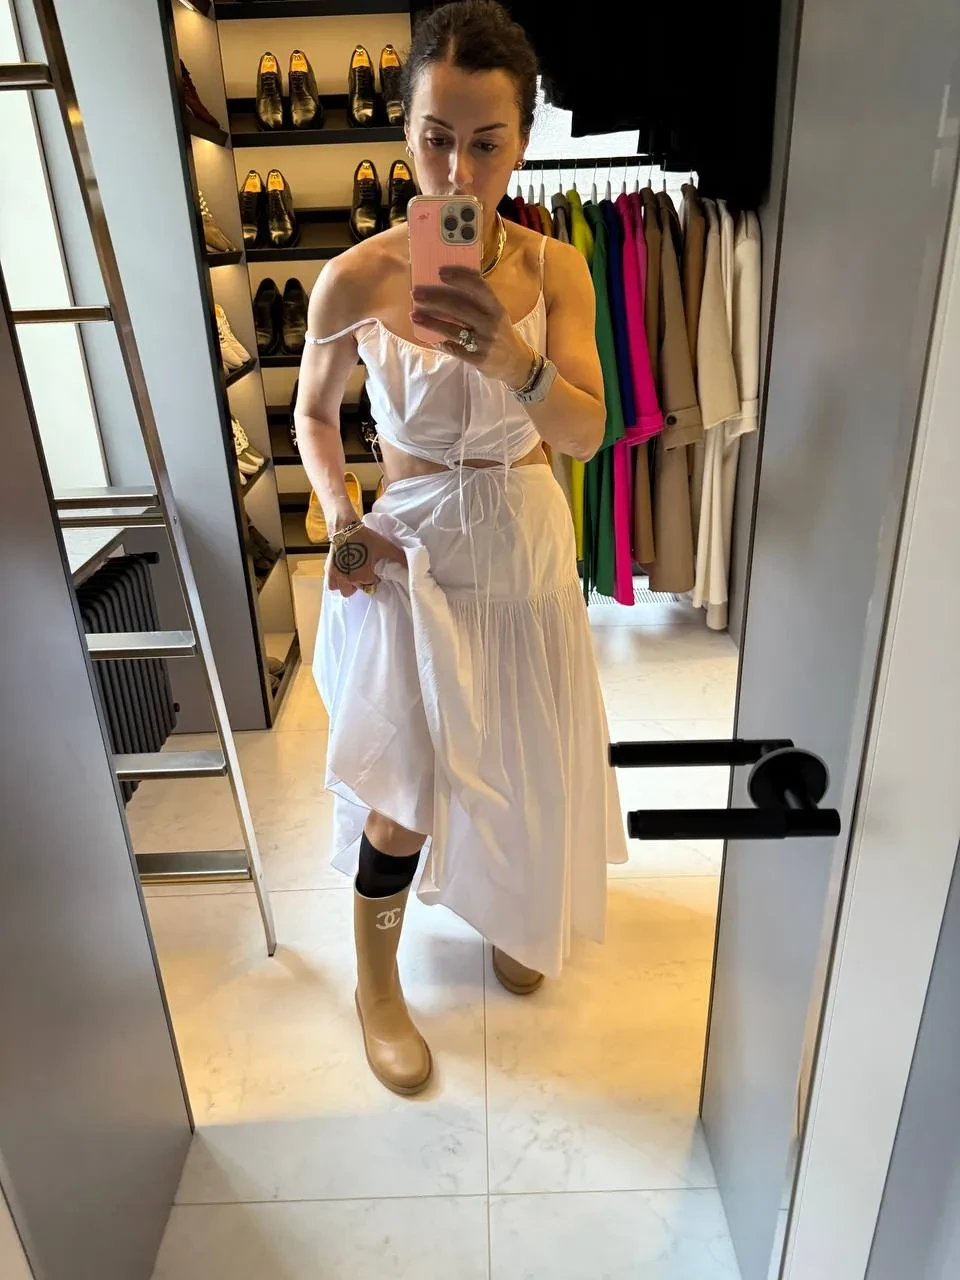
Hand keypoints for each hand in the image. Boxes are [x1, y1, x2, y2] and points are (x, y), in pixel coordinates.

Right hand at [327, 523, 404, 597]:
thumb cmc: (366, 538)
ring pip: (346, 590)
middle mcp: (351, 579)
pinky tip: (342, 574)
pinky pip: (332, 585)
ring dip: (350, 585)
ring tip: (353, 574)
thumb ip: (399, 557)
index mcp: (365, 576)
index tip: (374, 569)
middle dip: (363, 581)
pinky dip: (337, 583)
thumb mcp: (385, 547)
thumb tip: (412, 565)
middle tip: (364, 570)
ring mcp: (338, 576)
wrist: (345, 528)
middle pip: (360, 588)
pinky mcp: (330, 571)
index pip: (372, 584)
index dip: (375, 577)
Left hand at [411, 266, 534, 386]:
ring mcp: (484, 343)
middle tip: (416, 294)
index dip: (460, 278)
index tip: (440, 272)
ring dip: (430, 321)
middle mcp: (491, 324)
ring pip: (452, 329)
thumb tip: (453, 283)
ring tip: (414, 315)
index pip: (479, 288)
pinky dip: (439, 342)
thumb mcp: (497, 315)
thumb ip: (480, 302)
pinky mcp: (476, 359)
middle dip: (435, 299)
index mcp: (497, 309)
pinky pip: (453, 349)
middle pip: (460, 308)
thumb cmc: (501, 333)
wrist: (516, 363)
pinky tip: (429, 337)